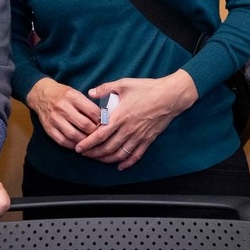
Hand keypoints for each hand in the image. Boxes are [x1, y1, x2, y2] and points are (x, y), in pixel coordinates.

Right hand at [24, 77, 101, 149]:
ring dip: (85, 141)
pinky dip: (73, 145)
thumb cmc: (63, 95)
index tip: (105, 123)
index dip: (102, 119)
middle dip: (95, 132)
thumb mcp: (76, 93)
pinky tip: (79, 144)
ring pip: (74, 135)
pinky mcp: (49, 129)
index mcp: (72, 96)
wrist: (41, 95)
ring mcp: (54, 119)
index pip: (92, 111)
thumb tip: (103, 119)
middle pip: (84, 124)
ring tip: (91, 141)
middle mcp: (62, 107)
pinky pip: (63, 141)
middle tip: (100, 134)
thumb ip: (88, 105)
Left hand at [75, 73, 197, 170]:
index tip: (79, 148)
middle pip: (107, 148)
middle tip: (85, 155)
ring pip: (120, 154)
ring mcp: (138, 136)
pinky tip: (120, 166)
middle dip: (94, 154)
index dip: (88, 143)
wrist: (170, 96)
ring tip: (98, 159)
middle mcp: (128, 130)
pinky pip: (136, 155)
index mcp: (120, 116)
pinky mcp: (148, 140)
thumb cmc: (147, 88)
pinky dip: (127, 163)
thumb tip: (90, 92)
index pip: (100, 134)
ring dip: (107, 159)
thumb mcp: (124, 84)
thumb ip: (105, 89)